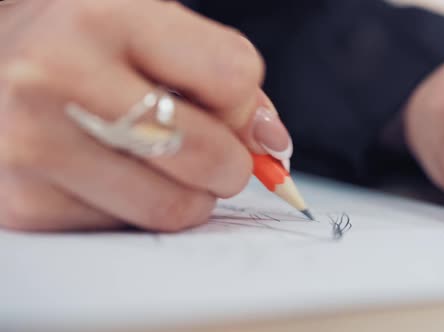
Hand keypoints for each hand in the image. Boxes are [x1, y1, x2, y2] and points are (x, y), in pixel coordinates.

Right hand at [0, 0, 291, 230]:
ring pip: (175, 207)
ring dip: (190, 197)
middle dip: (229, 164)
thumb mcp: (153, 32)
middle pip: (209, 154)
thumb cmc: (85, 47)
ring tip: (160, 165)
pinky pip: (129, 230)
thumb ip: (225, 80)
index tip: (221, 104)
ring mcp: (33, 145)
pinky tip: (112, 178)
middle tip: (211, 154)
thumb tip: (274, 146)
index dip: (242, 102)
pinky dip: (139, 213)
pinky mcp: (21, 203)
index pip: (233, 76)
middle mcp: (57, 77)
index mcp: (104, 16)